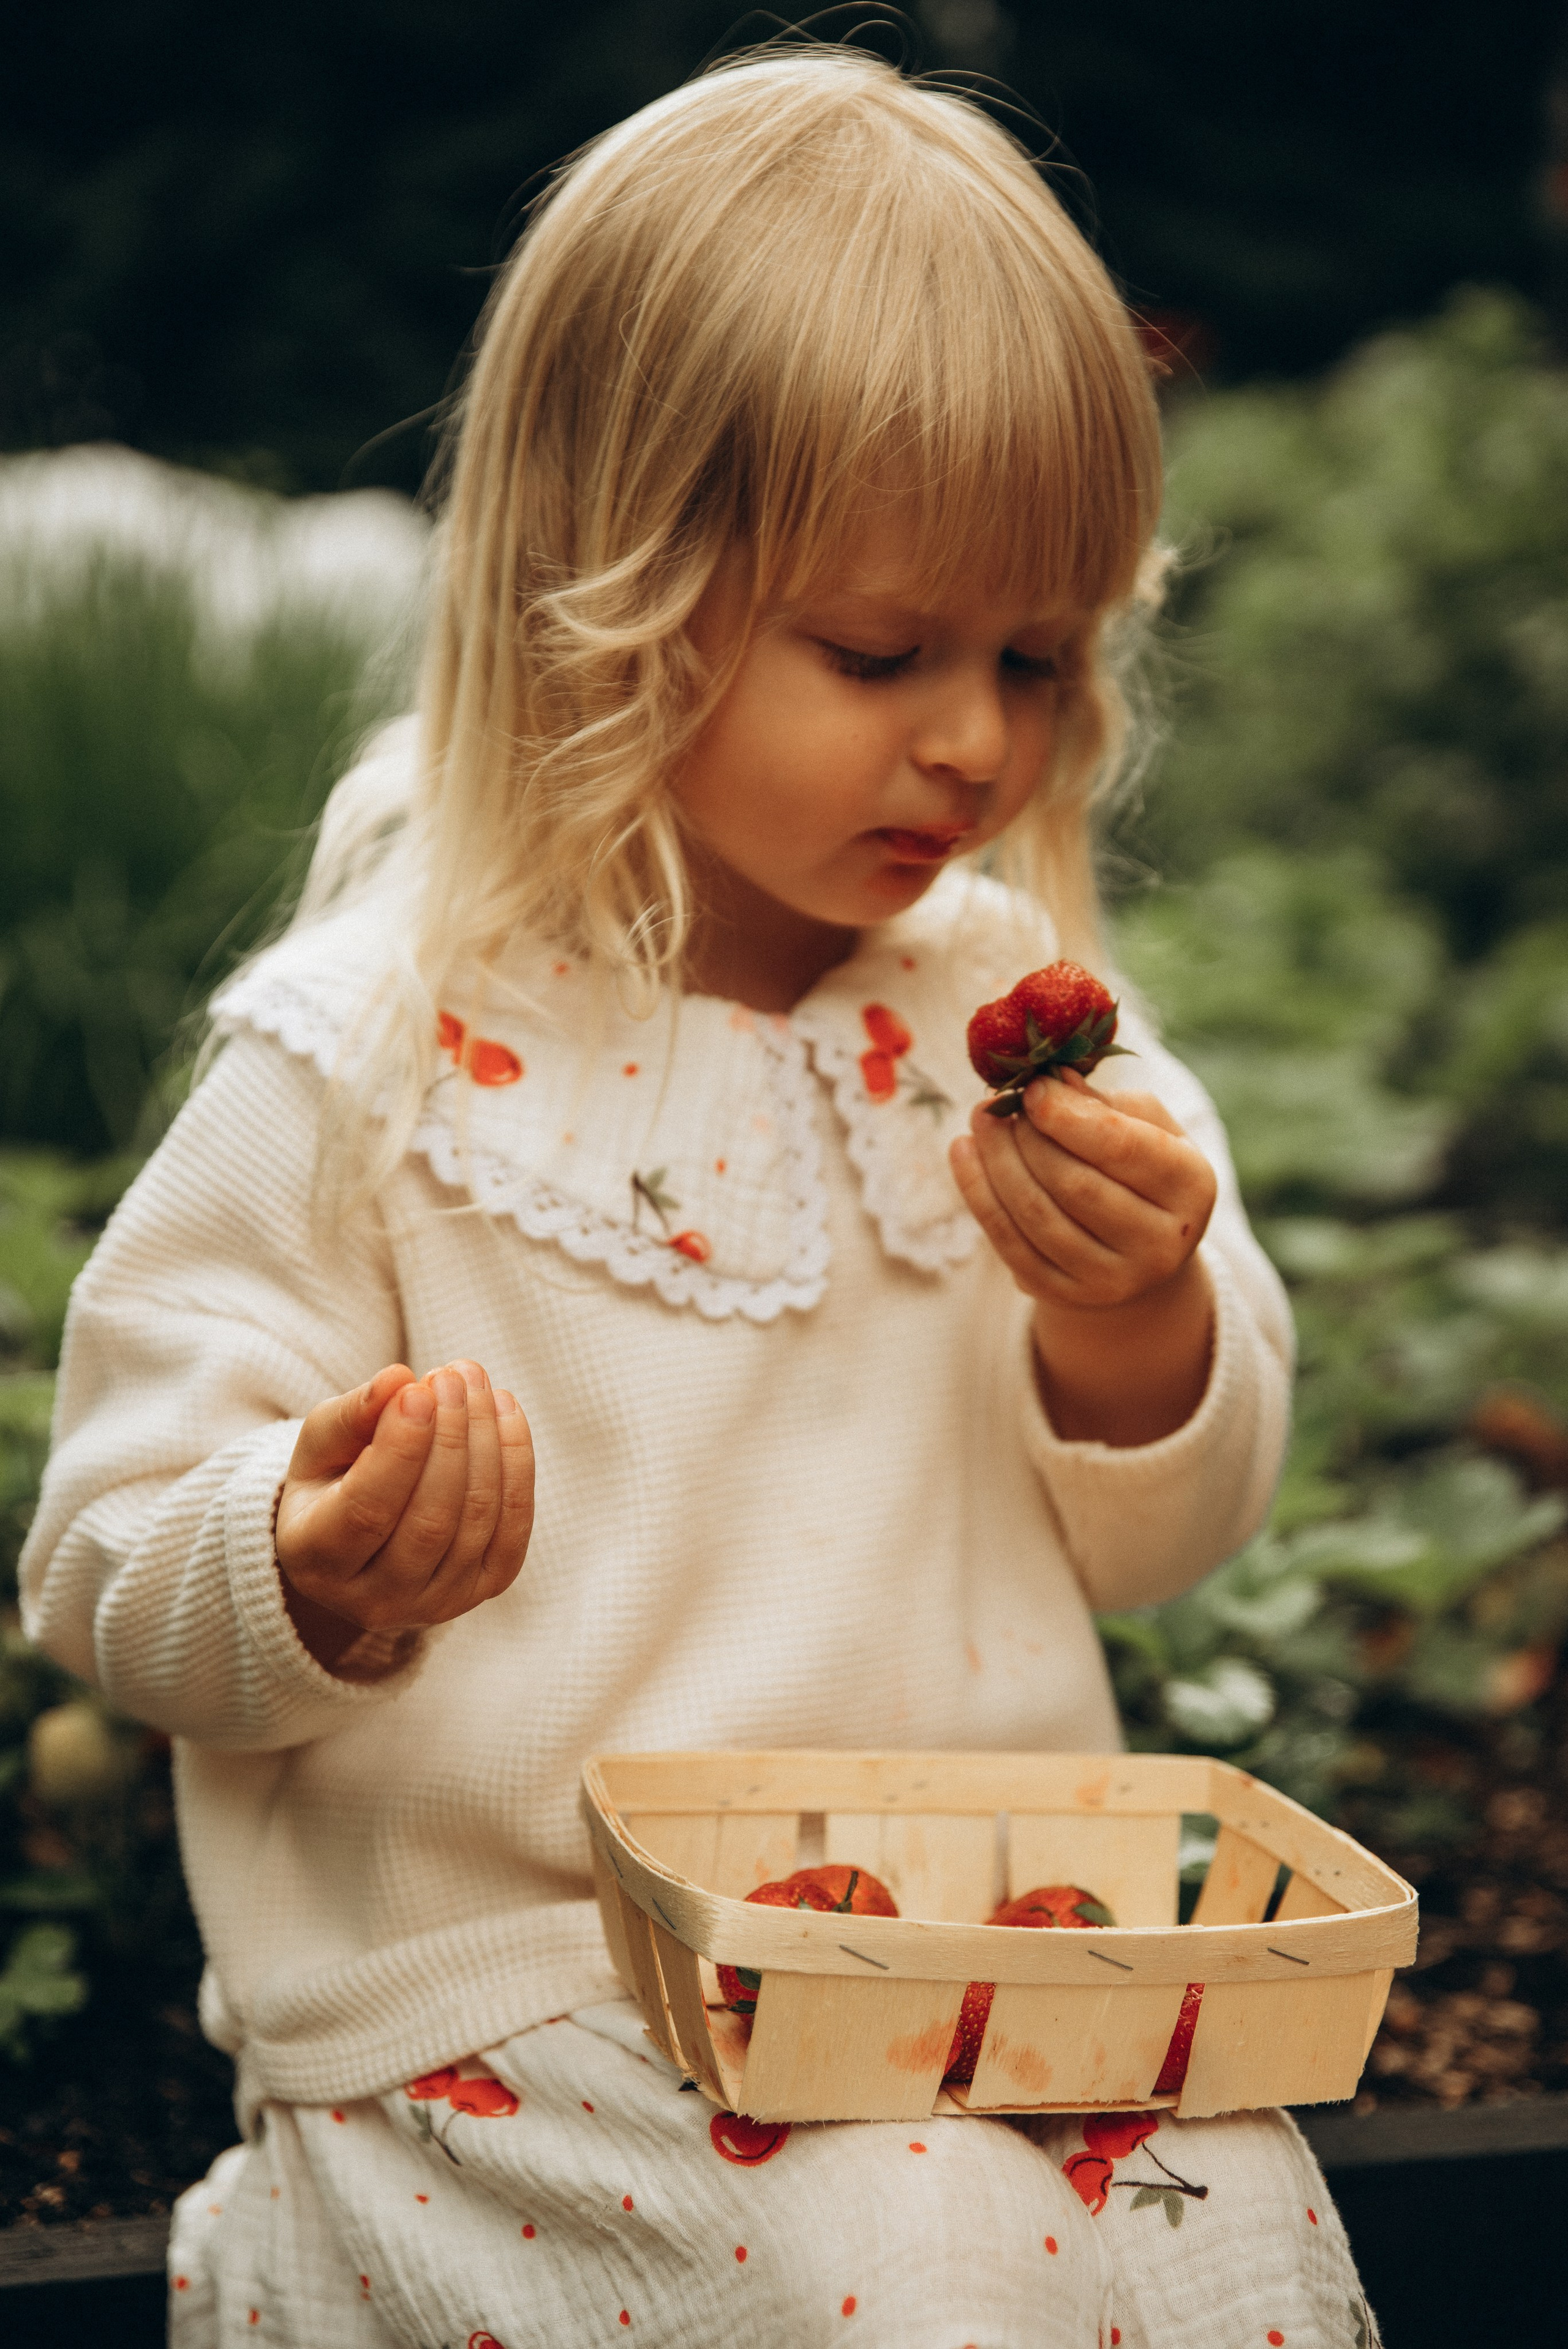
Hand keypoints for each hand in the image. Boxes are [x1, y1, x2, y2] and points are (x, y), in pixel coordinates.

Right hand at [275, 1361, 534, 1668]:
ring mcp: (435, 1603)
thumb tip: (398, 1379)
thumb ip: (351, 1416)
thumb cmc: (332, 1482)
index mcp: (318, 1562)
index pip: (368, 1511)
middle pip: (431, 1519)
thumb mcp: (320, 1447)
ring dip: (486, 1441)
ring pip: (477, 1519)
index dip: (401, 1448)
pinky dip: (516, 1464)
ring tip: (475, 1382)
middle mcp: (376, 1599)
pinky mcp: (483, 1590)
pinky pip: (513, 1527)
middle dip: (450, 1437)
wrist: (361, 1543)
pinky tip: (505, 1412)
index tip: (419, 1389)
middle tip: (452, 1375)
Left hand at [951, 1072, 1217, 1445]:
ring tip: (981, 1123)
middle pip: (1073, 1183)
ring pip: (1037, 1216)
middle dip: (1026, 1137)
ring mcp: (1114, 1279)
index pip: (1122, 1147)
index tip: (1032, 1087)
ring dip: (996, 1162)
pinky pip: (1011, 1244)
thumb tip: (1051, 1081)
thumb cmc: (1140, 1165)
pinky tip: (962, 1153)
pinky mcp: (1069, 1296)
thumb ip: (1101, 1103)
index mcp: (1191, 1185)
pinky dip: (979, 1195)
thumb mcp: (1144, 1124)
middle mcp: (1161, 1243)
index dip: (1066, 1114)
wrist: (1139, 1246)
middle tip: (995, 1104)